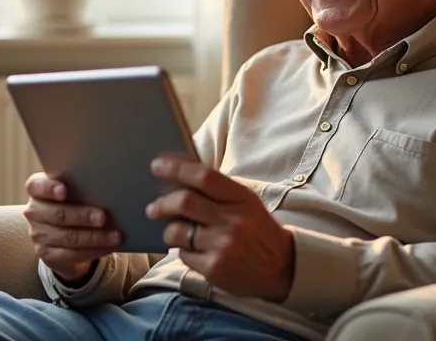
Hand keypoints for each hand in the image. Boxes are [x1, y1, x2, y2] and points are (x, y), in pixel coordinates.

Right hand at [22, 172, 121, 281]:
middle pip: (58, 214)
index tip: (64, 191)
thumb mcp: (72, 193)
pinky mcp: (47, 254)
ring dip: (94, 237)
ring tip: (115, 235)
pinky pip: (72, 254)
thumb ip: (81, 188)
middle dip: (82, 216)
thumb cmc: (72, 204)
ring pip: (68, 237)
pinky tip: (109, 246)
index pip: (36, 186)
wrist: (62, 236)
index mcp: (37, 190)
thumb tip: (108, 189)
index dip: (49, 188)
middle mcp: (34, 212)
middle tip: (103, 217)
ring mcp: (38, 235)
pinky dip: (94, 250)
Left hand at [146, 157, 294, 300]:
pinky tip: (192, 250)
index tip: (157, 165)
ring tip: (174, 231)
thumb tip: (177, 176)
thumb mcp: (246, 203)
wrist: (283, 267)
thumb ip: (218, 190)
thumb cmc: (257, 230)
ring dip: (169, 229)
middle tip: (153, 207)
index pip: (204, 177)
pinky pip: (183, 254)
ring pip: (177, 231)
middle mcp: (233, 220)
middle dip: (162, 203)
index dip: (177, 168)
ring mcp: (223, 246)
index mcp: (242, 198)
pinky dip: (182, 250)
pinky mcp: (215, 269)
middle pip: (185, 202)